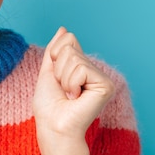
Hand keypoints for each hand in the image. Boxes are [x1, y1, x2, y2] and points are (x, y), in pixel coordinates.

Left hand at [33, 27, 115, 154]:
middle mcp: (94, 70)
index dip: (55, 55)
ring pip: (73, 58)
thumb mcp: (48, 71)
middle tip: (63, 89)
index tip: (56, 77)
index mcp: (81, 66)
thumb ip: (55, 50)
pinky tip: (76, 98)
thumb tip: (64, 29)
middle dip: (58, 69)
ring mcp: (101, 77)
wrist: (53, 125)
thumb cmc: (48, 104)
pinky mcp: (106, 85)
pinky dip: (71, 83)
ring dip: (63, 78)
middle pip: (70, 47)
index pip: (68, 39)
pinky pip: (81, 69)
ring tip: (69, 95)